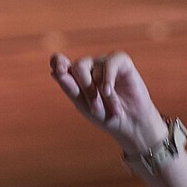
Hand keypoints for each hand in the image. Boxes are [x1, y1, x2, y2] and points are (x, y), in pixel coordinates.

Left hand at [50, 52, 167, 158]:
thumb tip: (55, 72)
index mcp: (75, 77)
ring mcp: (104, 62)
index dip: (58, 62)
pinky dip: (108, 79)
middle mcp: (89, 66)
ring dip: (102, 93)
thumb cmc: (106, 115)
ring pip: (96, 69)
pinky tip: (109, 92)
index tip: (58, 70)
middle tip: (96, 108)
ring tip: (113, 110)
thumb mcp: (84, 105)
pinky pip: (110, 64)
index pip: (60, 62)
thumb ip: (70, 88)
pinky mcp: (121, 61)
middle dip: (86, 88)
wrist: (132, 124)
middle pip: (79, 66)